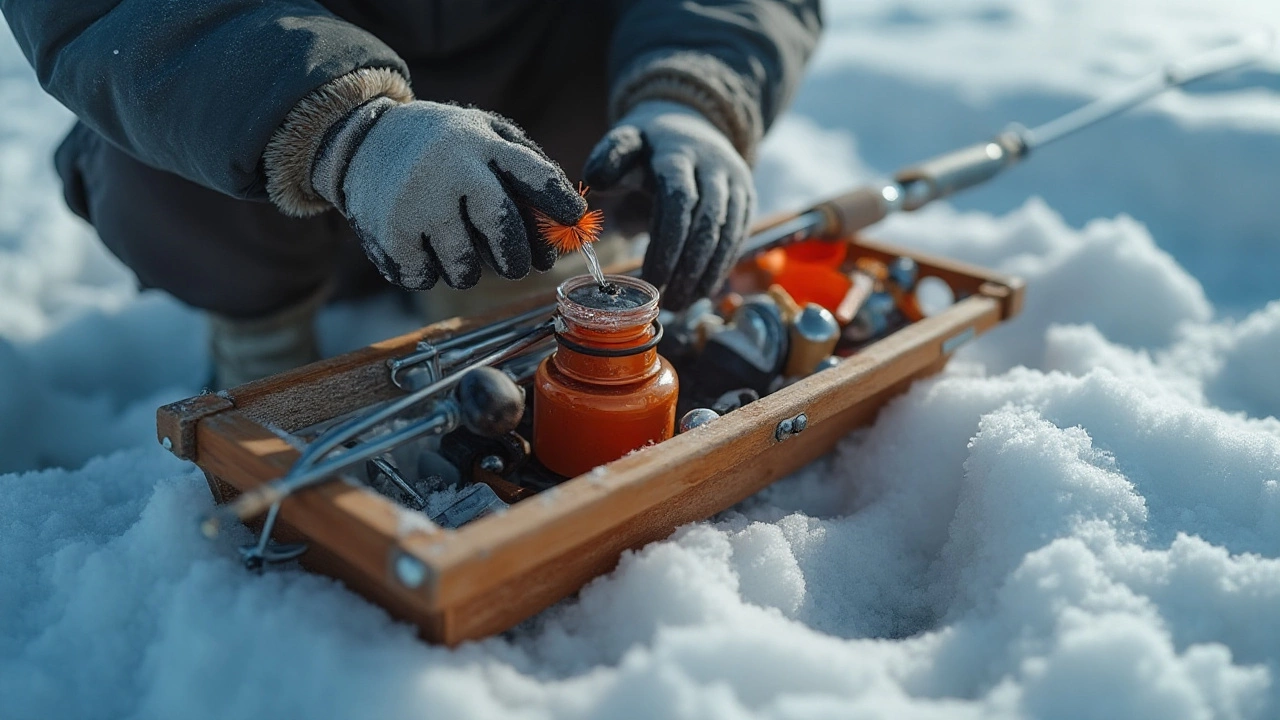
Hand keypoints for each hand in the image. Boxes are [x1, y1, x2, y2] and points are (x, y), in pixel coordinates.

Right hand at [314, 100, 586, 290]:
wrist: (364, 140)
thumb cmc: (445, 145)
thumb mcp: (485, 134)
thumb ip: (528, 167)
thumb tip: (573, 220)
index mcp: (479, 144)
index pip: (533, 176)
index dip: (559, 202)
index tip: (573, 219)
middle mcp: (448, 171)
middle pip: (503, 232)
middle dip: (516, 258)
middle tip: (516, 265)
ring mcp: (416, 205)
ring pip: (465, 269)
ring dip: (469, 269)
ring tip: (459, 248)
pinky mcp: (389, 234)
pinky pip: (426, 279)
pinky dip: (430, 272)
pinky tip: (424, 247)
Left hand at [584, 100, 753, 309]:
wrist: (692, 126)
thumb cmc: (649, 145)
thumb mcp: (626, 141)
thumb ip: (610, 157)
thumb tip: (596, 180)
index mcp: (680, 154)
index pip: (679, 201)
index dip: (667, 245)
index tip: (650, 280)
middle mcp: (715, 167)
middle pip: (707, 224)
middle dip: (687, 269)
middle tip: (665, 302)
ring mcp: (736, 183)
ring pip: (728, 236)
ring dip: (706, 275)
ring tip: (681, 303)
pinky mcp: (747, 199)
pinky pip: (737, 239)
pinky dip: (720, 269)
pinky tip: (699, 292)